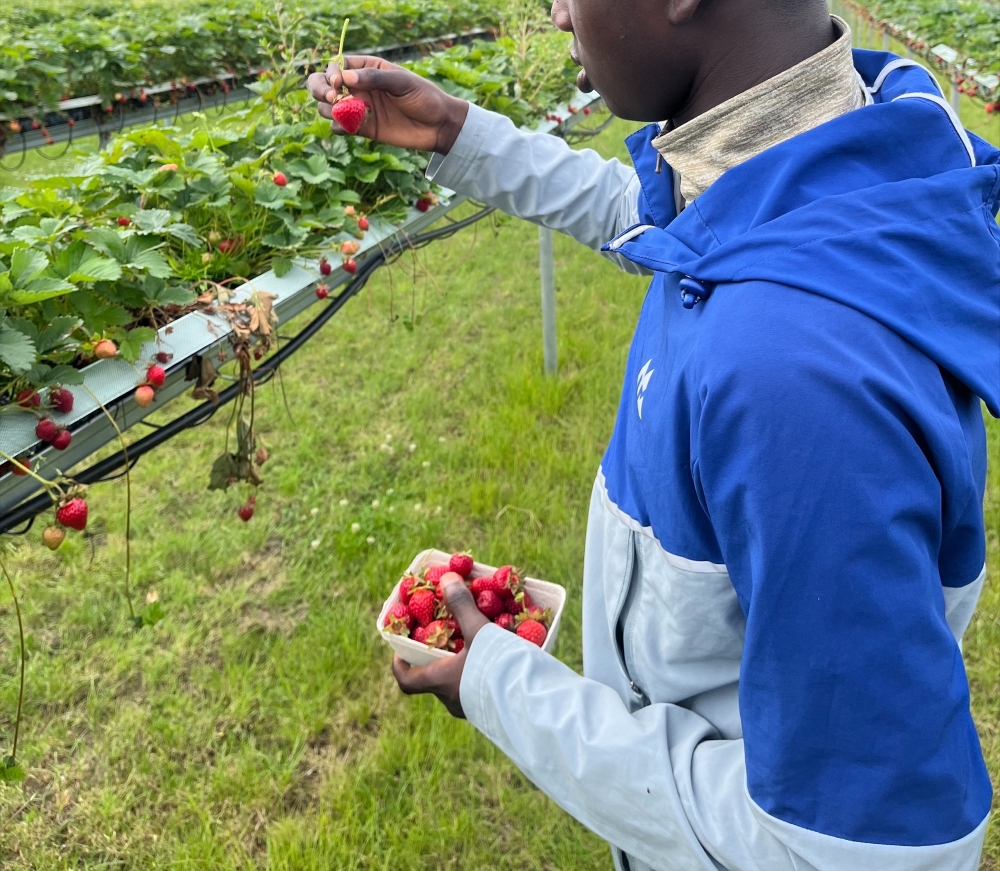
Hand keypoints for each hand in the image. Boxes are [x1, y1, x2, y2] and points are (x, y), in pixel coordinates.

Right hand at [307, 55, 469, 154]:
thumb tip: (346, 77)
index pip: (337, 65)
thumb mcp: (402, 83)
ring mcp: (359, 108)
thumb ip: (375, 79)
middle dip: (320, 90)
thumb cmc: (424, 97)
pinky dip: (339, 127)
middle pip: (324, 84)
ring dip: (327, 110)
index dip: (331, 72)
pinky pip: (340, 127)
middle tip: (331, 99)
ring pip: (328, 107)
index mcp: (367, 69)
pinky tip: (350, 127)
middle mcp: (359, 87)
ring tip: (342, 113)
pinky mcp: (363, 129)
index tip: (338, 83)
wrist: (438, 126)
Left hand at [392, 575, 489, 717]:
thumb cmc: (496, 666)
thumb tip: (446, 579)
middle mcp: (451, 699)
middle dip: (439, 659)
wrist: (530, 702)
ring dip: (463, 666)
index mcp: (440, 681)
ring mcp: (472, 708)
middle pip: (435, 679)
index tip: (400, 653)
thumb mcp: (478, 630)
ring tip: (478, 646)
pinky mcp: (492, 710)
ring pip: (459, 684)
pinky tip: (499, 661)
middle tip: (447, 639)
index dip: (399, 666)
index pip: (407, 681)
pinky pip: (480, 690)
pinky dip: (482, 674)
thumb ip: (462, 605)